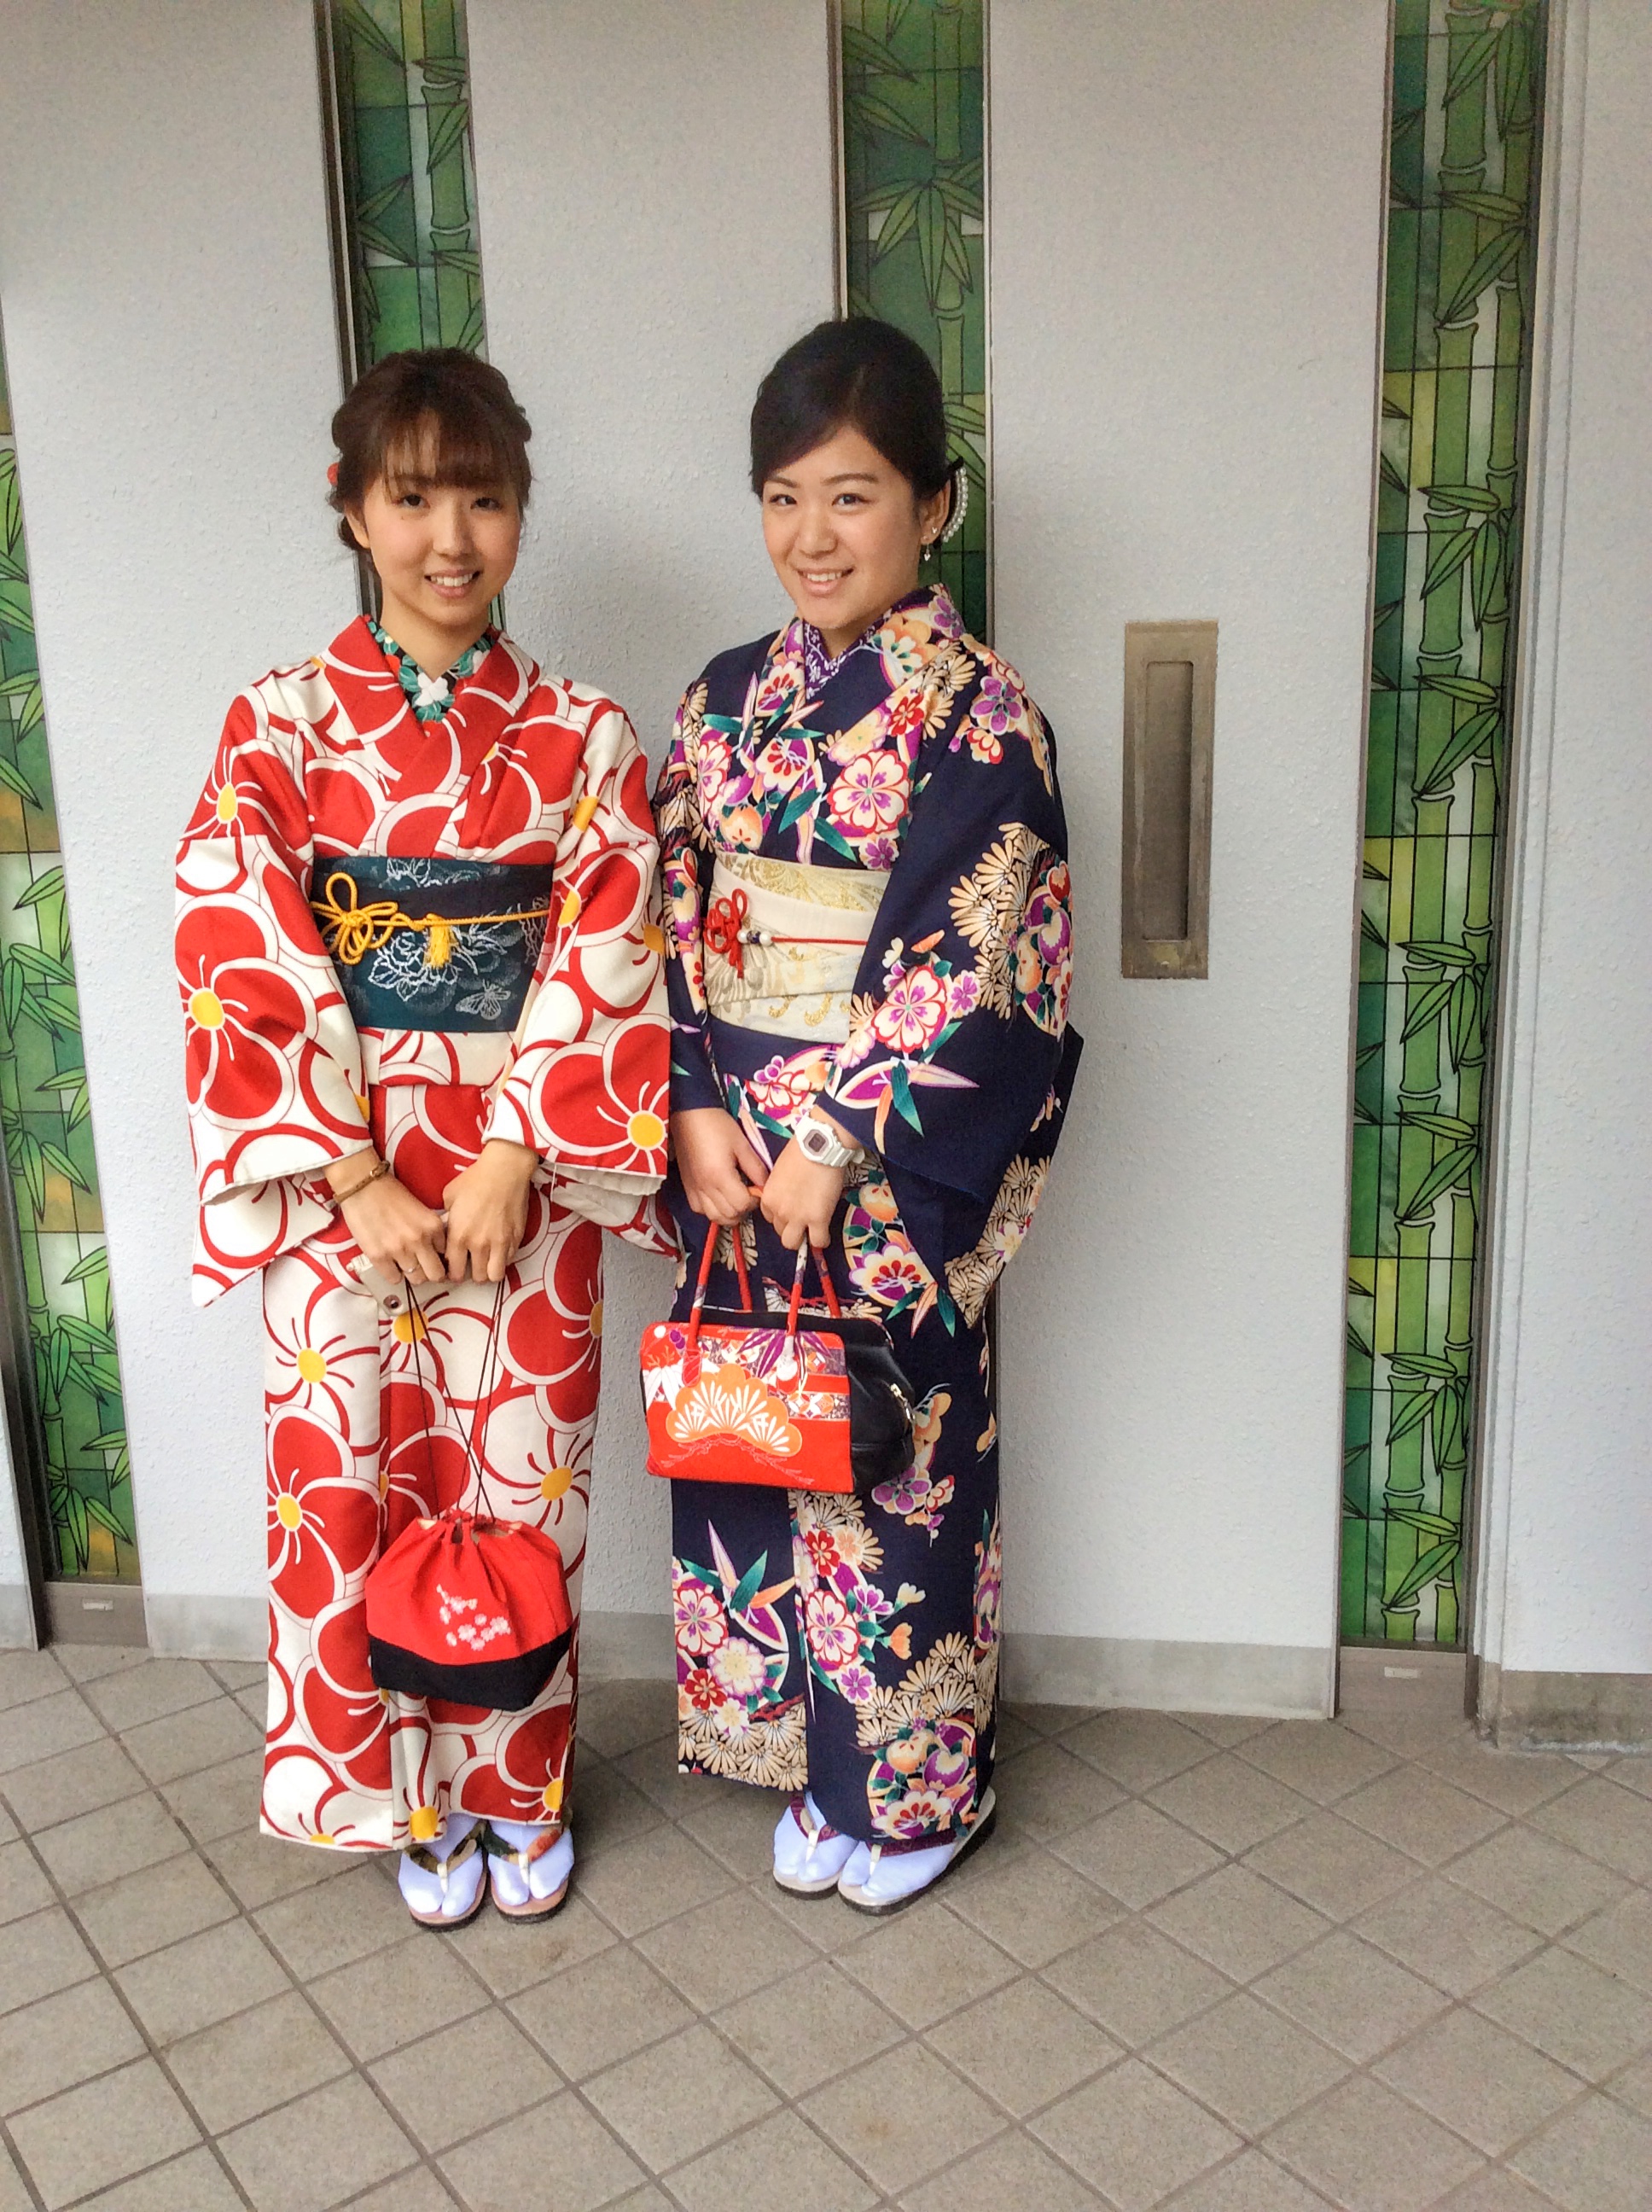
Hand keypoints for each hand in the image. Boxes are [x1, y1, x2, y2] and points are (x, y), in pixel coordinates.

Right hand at [329, 1154, 446, 1284]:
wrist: (362, 1186)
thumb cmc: (389, 1193)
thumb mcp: (421, 1209)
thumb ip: (431, 1231)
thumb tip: (437, 1252)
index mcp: (433, 1226)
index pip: (448, 1256)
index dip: (441, 1259)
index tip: (436, 1260)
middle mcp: (419, 1240)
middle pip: (436, 1274)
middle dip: (432, 1273)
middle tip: (424, 1270)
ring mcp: (398, 1250)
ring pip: (416, 1279)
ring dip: (412, 1274)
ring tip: (405, 1265)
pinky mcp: (378, 1256)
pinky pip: (394, 1279)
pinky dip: (394, 1275)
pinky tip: (391, 1265)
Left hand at [442, 1140, 536, 1282]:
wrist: (505, 1170)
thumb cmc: (476, 1179)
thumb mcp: (449, 1197)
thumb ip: (446, 1219)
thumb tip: (445, 1228)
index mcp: (458, 1236)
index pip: (453, 1271)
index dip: (452, 1272)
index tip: (454, 1267)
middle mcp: (479, 1244)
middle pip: (476, 1278)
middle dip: (472, 1275)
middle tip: (471, 1265)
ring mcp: (499, 1243)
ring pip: (495, 1275)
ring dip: (489, 1271)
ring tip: (486, 1262)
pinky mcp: (516, 1238)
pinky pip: (509, 1260)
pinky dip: (503, 1259)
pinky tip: (498, 1248)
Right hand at [672, 1107, 767, 1224]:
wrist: (689, 1115)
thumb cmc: (716, 1125)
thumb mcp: (742, 1144)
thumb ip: (756, 1168)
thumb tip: (766, 1186)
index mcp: (719, 1176)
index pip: (742, 1205)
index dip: (754, 1201)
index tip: (757, 1189)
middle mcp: (705, 1187)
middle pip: (729, 1216)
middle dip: (743, 1209)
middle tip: (749, 1194)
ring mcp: (694, 1189)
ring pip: (714, 1217)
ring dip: (728, 1213)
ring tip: (735, 1198)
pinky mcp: (687, 1187)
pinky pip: (700, 1210)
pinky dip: (712, 1210)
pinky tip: (719, 1197)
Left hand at [760, 1138, 846, 1251]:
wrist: (819, 1147)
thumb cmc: (801, 1152)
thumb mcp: (780, 1171)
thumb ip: (781, 1188)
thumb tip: (791, 1195)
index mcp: (769, 1197)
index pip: (769, 1218)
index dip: (781, 1215)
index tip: (791, 1211)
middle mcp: (779, 1210)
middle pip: (779, 1231)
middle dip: (791, 1226)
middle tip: (803, 1218)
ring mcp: (797, 1217)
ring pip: (792, 1243)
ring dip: (802, 1237)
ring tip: (812, 1230)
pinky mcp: (818, 1219)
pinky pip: (818, 1242)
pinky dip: (822, 1240)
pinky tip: (825, 1234)